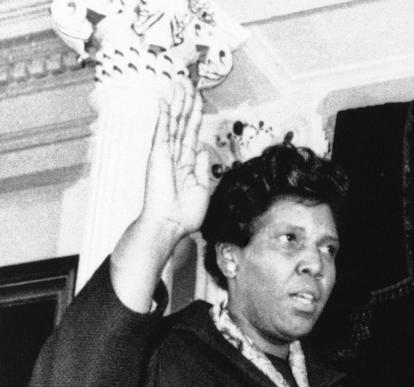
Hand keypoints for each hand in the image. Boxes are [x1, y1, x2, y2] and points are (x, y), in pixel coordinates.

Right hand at [141, 79, 210, 241]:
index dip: (196, 115)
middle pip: (182, 122)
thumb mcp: (201, 187)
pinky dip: (163, 114)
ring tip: (179, 82)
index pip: (191, 133)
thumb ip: (201, 166)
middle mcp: (175, 155)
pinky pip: (162, 130)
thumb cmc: (184, 213)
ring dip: (177, 102)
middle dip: (186, 102)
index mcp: (186, 163)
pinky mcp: (158, 154)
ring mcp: (165, 153)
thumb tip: (202, 148)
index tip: (199, 98)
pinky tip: (165, 99)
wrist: (169, 224)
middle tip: (189, 82)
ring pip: (173, 122)